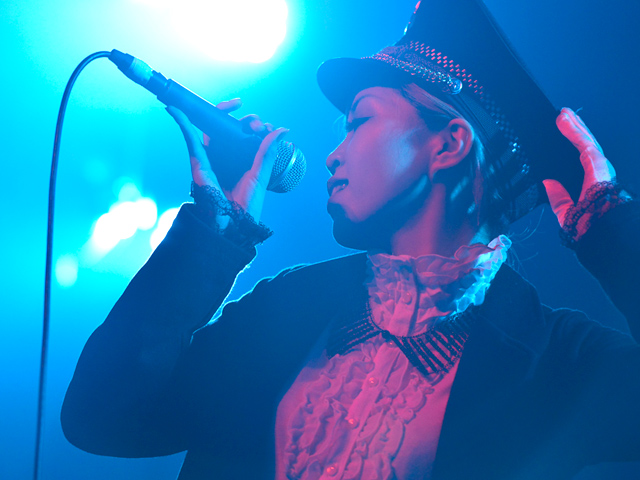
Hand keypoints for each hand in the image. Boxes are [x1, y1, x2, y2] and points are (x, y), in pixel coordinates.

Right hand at [166, 99, 287, 223]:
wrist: (233, 223)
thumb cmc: (246, 205)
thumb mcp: (261, 174)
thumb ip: (268, 151)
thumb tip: (282, 130)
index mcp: (241, 160)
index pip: (245, 135)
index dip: (254, 125)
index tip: (265, 126)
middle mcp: (225, 156)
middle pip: (229, 128)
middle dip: (243, 117)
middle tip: (254, 121)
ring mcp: (210, 157)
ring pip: (211, 128)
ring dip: (220, 112)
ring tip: (234, 105)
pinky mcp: (198, 161)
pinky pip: (188, 138)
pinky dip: (182, 122)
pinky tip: (177, 109)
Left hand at [542, 107, 616, 228]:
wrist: (597, 229)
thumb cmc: (586, 225)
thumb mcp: (566, 210)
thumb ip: (558, 197)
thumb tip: (547, 183)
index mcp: (591, 183)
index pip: (580, 158)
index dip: (573, 145)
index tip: (563, 134)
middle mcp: (597, 172)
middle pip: (583, 145)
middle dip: (574, 130)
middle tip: (562, 116)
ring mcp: (599, 165)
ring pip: (584, 140)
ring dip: (573, 125)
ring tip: (562, 113)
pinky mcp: (597, 161)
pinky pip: (583, 141)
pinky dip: (572, 130)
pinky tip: (564, 120)